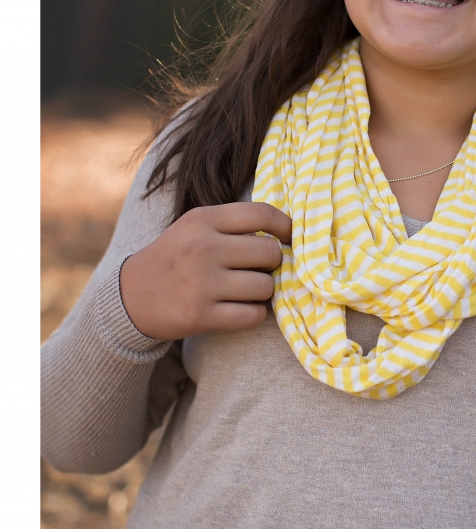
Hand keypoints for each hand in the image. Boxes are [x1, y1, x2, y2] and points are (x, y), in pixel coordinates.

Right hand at [119, 202, 291, 340]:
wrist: (130, 298)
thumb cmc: (174, 258)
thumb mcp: (194, 227)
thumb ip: (233, 224)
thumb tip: (287, 232)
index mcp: (202, 220)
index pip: (262, 213)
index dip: (286, 225)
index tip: (292, 237)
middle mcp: (203, 248)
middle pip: (270, 252)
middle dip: (273, 263)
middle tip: (259, 269)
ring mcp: (201, 283)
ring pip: (265, 286)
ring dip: (264, 291)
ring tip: (247, 290)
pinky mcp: (200, 315)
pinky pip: (253, 315)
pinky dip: (255, 314)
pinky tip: (242, 309)